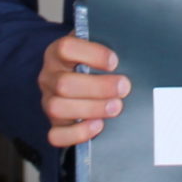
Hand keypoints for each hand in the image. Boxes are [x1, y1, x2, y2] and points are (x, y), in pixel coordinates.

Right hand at [38, 33, 128, 147]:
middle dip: (98, 87)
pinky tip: (98, 125)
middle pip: (63, 83)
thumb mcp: (99, 47)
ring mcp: (48, 101)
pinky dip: (78, 133)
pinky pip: (56, 135)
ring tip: (116, 106)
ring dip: (91, 109)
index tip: (114, 62)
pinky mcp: (54, 124)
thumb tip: (132, 53)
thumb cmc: (95, 63)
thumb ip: (110, 45)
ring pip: (57, 108)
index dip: (92, 54)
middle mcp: (49, 77)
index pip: (66, 48)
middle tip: (124, 87)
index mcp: (57, 52)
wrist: (84, 81)